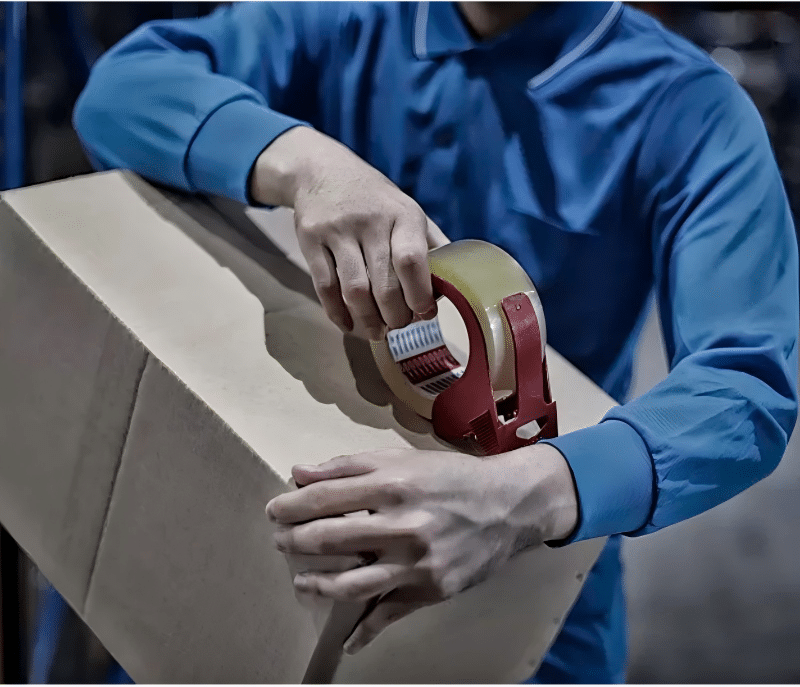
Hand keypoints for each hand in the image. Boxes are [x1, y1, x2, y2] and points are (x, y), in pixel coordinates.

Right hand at [251, 127, 449, 339]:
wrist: (321, 170)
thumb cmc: (374, 200)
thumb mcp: (406, 209)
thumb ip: (429, 243)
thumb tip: (457, 281)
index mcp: (402, 215)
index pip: (411, 261)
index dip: (419, 295)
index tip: (425, 314)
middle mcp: (370, 221)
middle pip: (383, 284)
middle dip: (394, 316)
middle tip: (399, 326)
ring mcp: (337, 230)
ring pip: (353, 290)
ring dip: (367, 320)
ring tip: (376, 331)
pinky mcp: (310, 240)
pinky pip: (324, 287)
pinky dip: (337, 313)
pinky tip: (348, 323)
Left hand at [265, 444, 577, 653]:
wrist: (508, 506)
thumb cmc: (450, 476)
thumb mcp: (402, 458)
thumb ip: (348, 465)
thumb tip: (299, 473)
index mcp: (393, 484)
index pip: (324, 497)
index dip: (290, 506)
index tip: (274, 511)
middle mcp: (403, 524)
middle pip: (329, 539)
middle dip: (293, 541)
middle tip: (280, 541)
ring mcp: (416, 562)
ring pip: (350, 584)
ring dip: (315, 585)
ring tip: (300, 581)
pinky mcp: (430, 590)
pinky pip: (389, 615)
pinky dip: (365, 632)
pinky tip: (348, 640)